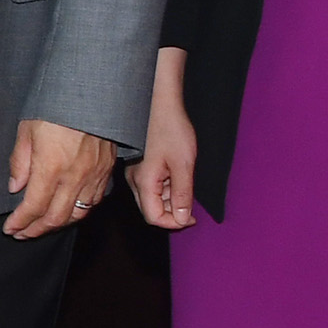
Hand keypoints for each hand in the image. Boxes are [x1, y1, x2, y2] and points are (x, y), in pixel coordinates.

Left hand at [2, 117, 112, 238]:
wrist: (91, 91)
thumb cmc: (56, 105)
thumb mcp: (27, 129)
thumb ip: (19, 161)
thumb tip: (15, 187)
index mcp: (51, 166)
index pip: (33, 207)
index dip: (20, 222)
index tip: (9, 228)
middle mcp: (74, 176)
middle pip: (55, 218)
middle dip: (36, 230)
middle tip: (22, 233)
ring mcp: (94, 175)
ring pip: (78, 213)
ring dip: (58, 224)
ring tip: (42, 226)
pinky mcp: (107, 170)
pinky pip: (94, 200)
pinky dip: (79, 211)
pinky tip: (68, 210)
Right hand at [129, 50, 199, 230]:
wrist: (158, 103)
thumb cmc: (171, 129)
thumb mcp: (184, 164)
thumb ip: (183, 195)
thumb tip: (183, 219)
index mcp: (144, 183)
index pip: (155, 218)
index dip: (175, 223)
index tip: (192, 218)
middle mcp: (135, 181)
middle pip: (151, 211)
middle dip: (173, 213)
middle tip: (192, 207)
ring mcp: (135, 174)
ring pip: (152, 200)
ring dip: (170, 200)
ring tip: (186, 185)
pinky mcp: (139, 166)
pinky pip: (151, 187)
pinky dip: (166, 189)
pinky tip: (177, 176)